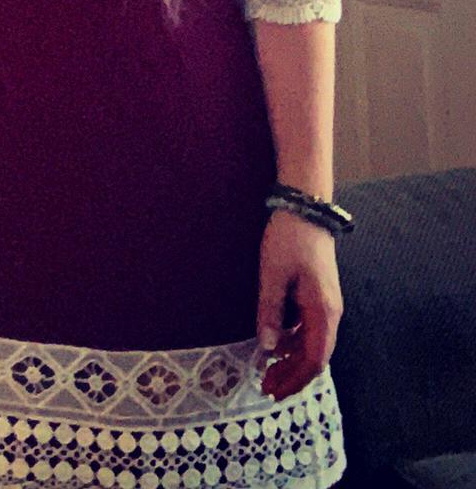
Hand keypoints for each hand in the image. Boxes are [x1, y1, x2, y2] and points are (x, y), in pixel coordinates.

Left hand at [256, 211, 342, 398]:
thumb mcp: (272, 275)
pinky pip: (310, 329)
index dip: (294, 379)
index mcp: (323, 311)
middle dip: (293, 375)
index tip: (274, 390)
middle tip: (267, 387)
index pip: (314, 360)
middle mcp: (331, 313)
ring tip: (268, 370)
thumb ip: (270, 312)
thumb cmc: (288, 239)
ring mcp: (327, 305)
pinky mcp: (319, 296)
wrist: (306, 208)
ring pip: (313, 344)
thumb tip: (267, 347)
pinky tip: (277, 345)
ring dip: (292, 360)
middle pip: (315, 357)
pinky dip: (295, 342)